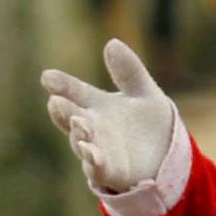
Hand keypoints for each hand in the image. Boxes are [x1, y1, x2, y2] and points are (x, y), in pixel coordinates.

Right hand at [42, 39, 176, 193]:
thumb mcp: (144, 92)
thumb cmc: (149, 122)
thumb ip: (129, 70)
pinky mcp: (111, 172)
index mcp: (96, 105)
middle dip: (63, 111)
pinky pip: (98, 168)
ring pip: (81, 143)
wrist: (169, 156)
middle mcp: (93, 127)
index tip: (47, 77)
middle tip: (55, 102)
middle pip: (72, 117)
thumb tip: (112, 43)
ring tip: (77, 123)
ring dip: (78, 135)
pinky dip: (93, 161)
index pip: (73, 92)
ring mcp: (99, 150)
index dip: (61, 85)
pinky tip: (91, 153)